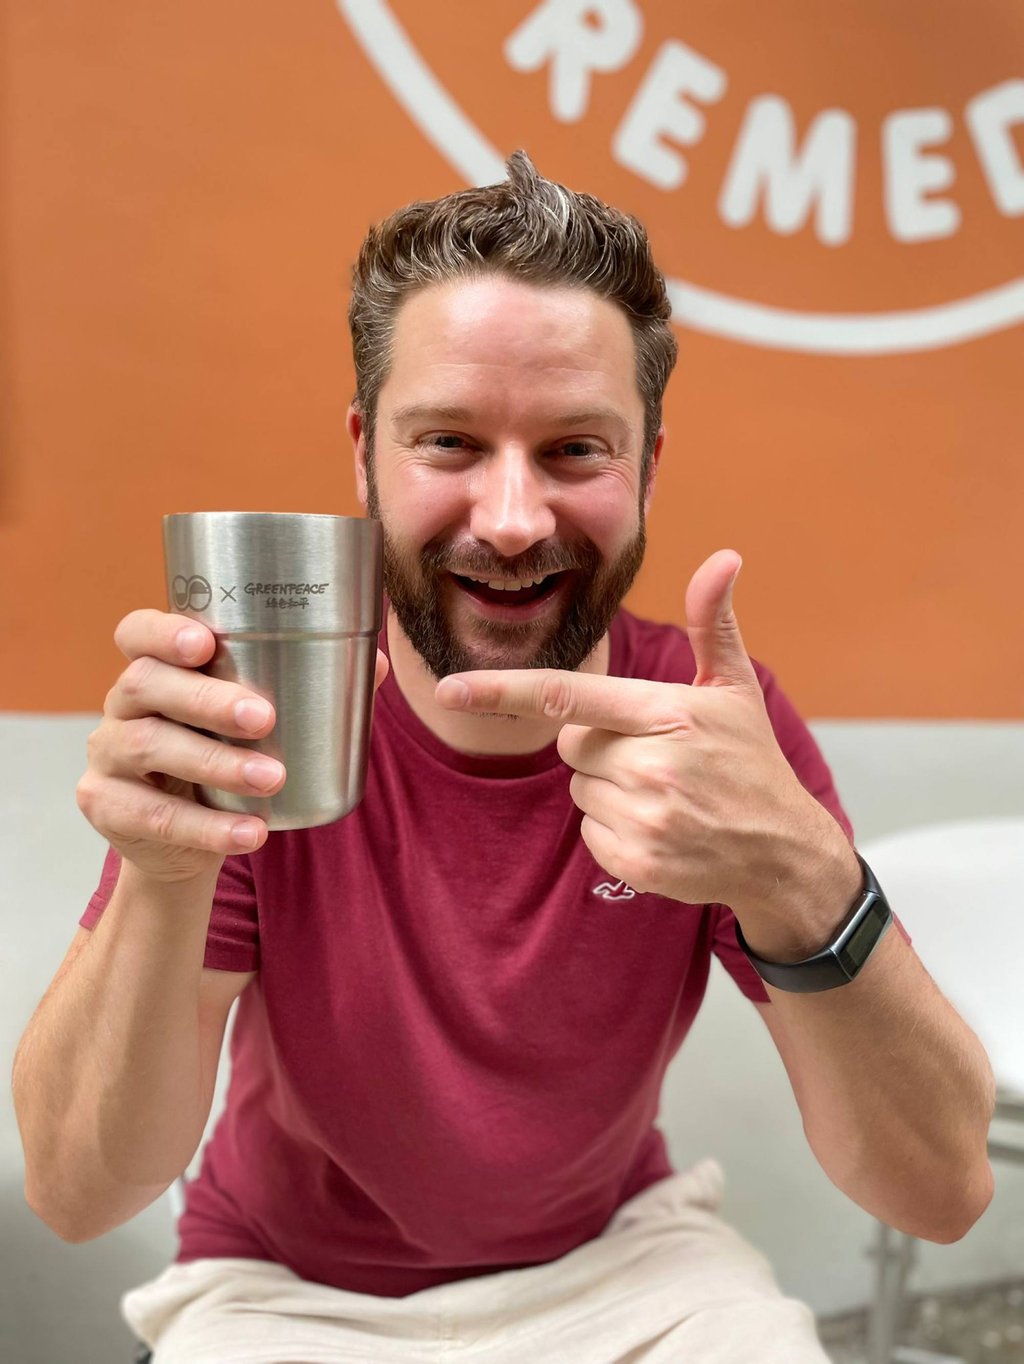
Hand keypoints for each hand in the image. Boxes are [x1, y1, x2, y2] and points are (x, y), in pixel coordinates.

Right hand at [77, 610, 389, 883]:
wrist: (184, 840)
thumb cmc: (226, 754)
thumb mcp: (256, 721)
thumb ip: (313, 688)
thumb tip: (379, 665)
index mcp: (156, 668)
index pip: (137, 632)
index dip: (162, 631)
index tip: (204, 643)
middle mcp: (122, 704)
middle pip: (146, 684)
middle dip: (206, 699)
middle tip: (264, 717)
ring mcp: (107, 755)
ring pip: (148, 747)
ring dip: (216, 762)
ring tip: (271, 778)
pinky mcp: (107, 807)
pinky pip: (154, 816)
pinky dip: (207, 827)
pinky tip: (251, 832)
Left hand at [435, 550, 840, 918]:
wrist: (782, 851)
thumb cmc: (751, 759)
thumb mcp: (734, 687)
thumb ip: (712, 623)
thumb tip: (725, 558)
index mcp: (669, 713)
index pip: (568, 695)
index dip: (501, 690)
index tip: (450, 688)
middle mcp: (654, 766)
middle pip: (571, 743)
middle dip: (600, 743)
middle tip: (655, 753)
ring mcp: (646, 819)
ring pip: (579, 788)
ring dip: (609, 788)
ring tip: (664, 792)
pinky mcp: (638, 862)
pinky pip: (590, 832)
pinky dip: (614, 829)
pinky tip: (660, 824)